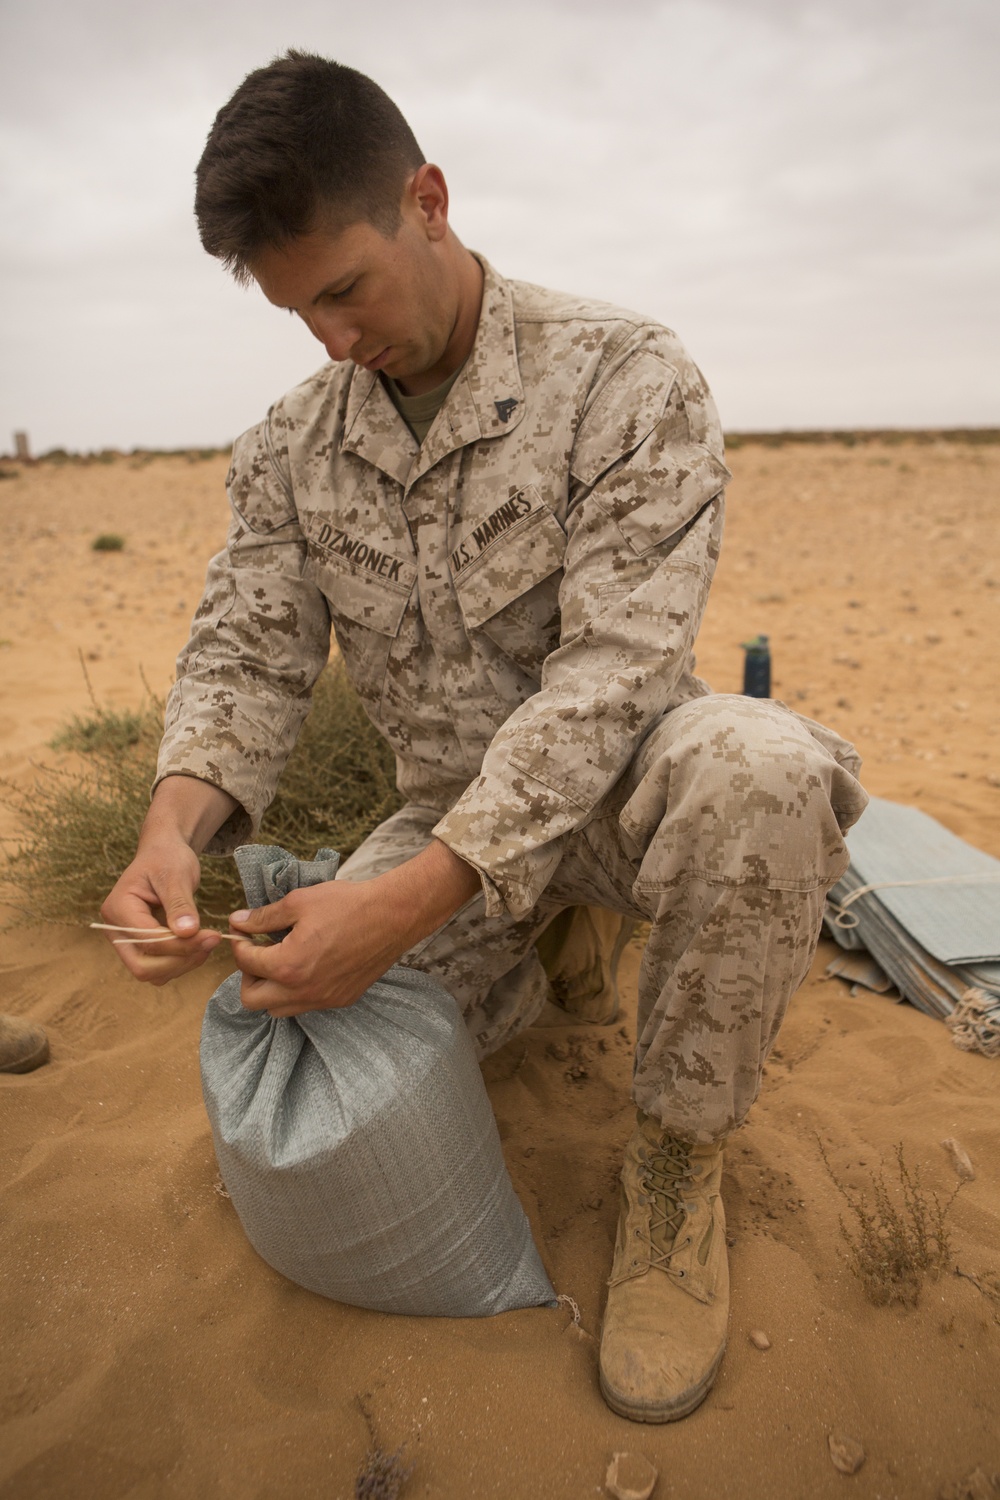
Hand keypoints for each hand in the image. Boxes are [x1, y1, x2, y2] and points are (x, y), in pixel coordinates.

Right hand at [99, 775, 238, 984]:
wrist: (164, 853)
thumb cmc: (167, 858)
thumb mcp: (176, 875)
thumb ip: (180, 905)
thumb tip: (187, 933)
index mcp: (118, 908)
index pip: (148, 942)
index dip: (181, 945)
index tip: (212, 936)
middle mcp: (115, 929)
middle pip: (143, 966)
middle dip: (179, 960)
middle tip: (210, 942)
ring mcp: (126, 940)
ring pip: (152, 972)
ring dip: (182, 964)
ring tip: (207, 941)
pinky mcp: (140, 945)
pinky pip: (159, 967)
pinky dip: (180, 962)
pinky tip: (198, 944)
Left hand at [230, 839, 480, 1016]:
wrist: (392, 916)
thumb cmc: (347, 904)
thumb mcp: (299, 902)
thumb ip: (263, 916)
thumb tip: (237, 922)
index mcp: (288, 965)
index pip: (245, 963)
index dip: (239, 944)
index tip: (244, 933)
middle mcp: (302, 991)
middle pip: (252, 1000)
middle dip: (248, 975)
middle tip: (258, 953)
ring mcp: (323, 1000)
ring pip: (277, 1009)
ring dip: (270, 989)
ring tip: (281, 961)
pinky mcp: (340, 1000)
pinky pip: (306, 1006)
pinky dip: (296, 992)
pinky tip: (307, 966)